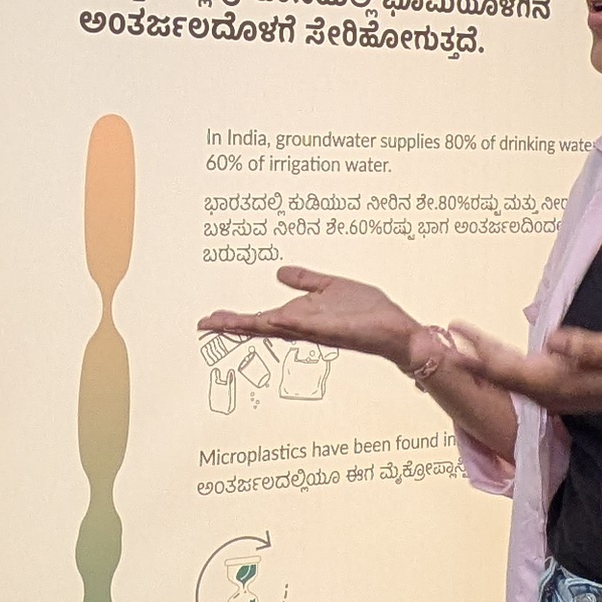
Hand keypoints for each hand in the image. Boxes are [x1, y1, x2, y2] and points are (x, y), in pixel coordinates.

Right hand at [200, 267, 423, 365]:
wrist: (396, 330)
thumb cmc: (368, 313)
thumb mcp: (331, 287)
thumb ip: (306, 280)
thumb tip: (278, 272)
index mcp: (302, 318)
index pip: (262, 319)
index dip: (236, 319)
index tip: (210, 318)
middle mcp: (306, 327)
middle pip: (262, 327)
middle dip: (233, 325)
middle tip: (205, 323)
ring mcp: (319, 330)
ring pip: (280, 328)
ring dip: (253, 325)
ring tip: (226, 322)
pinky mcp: (338, 330)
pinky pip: (310, 327)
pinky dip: (291, 324)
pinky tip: (273, 318)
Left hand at [445, 322, 601, 421]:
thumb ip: (582, 347)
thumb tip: (552, 341)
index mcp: (552, 382)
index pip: (505, 372)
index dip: (477, 360)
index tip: (452, 352)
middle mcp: (543, 389)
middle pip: (497, 372)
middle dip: (470, 354)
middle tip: (443, 335)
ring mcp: (547, 389)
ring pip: (505, 372)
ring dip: (481, 355)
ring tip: (459, 336)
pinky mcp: (552, 383)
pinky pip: (516, 372)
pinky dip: (497, 359)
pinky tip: (489, 348)